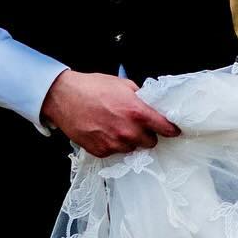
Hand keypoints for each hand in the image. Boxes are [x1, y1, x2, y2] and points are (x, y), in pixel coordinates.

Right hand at [40, 70, 180, 156]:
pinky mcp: (101, 151)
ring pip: (132, 148)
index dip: (171, 129)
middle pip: (150, 142)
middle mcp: (128, 131)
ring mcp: (114, 143)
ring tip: (116, 127)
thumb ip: (140, 97)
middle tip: (136, 125)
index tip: (173, 130)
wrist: (63, 97)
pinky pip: (115, 152)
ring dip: (129, 140)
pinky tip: (104, 132)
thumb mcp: (122, 85)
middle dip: (146, 134)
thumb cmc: (91, 88)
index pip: (165, 128)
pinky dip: (112, 144)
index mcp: (137, 112)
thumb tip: (151, 104)